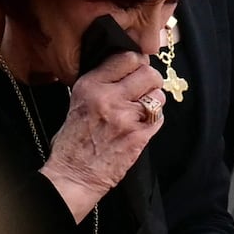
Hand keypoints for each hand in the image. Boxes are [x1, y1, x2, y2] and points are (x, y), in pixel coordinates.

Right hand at [40, 50, 164, 221]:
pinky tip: (141, 126)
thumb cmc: (74, 141)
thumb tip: (129, 70)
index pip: (127, 58)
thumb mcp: (78, 101)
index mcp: (91, 85)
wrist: (74, 174)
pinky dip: (154, 120)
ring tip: (142, 110)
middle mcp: (109, 97)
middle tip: (146, 88)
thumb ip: (102, 83)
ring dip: (154, 101)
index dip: (138, 62)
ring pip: (158, 96)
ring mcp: (126, 117)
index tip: (138, 68)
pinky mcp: (139, 137)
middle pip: (148, 74)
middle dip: (151, 80)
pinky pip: (159, 118)